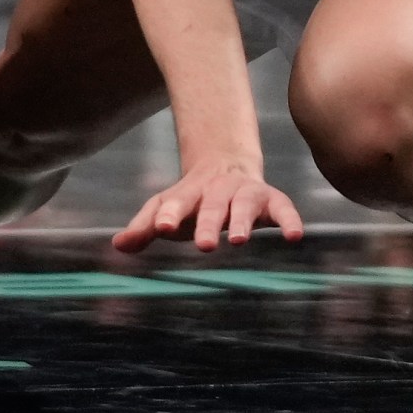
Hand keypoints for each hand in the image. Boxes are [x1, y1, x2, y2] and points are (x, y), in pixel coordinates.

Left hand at [112, 159, 303, 253]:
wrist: (227, 166)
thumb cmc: (193, 200)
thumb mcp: (167, 209)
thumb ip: (144, 227)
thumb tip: (117, 245)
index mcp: (189, 193)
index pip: (176, 202)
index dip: (169, 214)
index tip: (161, 228)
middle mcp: (218, 190)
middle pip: (211, 206)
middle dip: (207, 224)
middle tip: (203, 246)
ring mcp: (246, 193)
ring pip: (244, 205)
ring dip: (242, 221)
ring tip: (239, 240)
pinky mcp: (273, 201)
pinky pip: (284, 209)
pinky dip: (290, 220)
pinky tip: (294, 237)